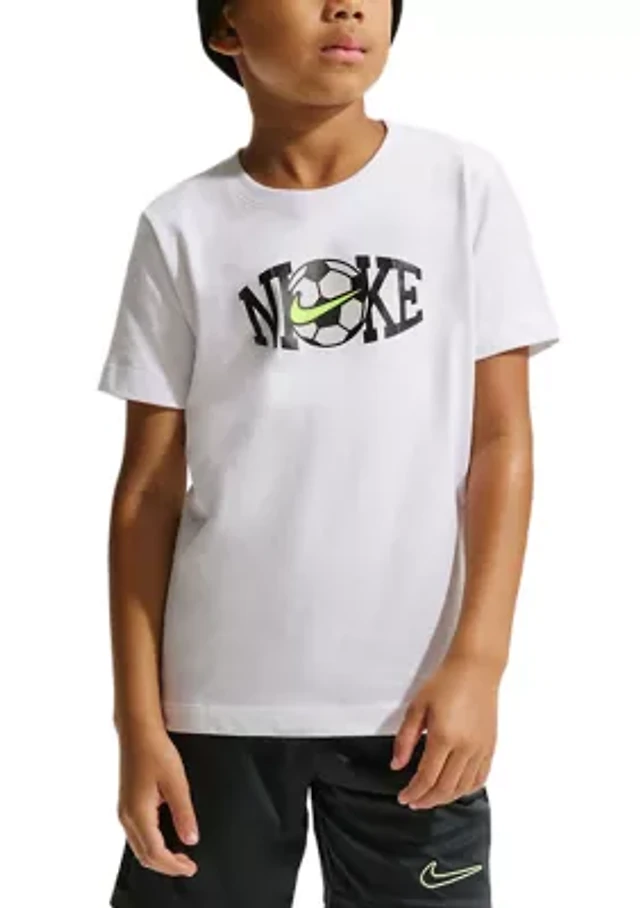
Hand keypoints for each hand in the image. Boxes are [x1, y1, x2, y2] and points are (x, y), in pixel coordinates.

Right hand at [116, 725, 199, 876]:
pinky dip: (151, 844)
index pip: (155, 853)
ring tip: (179, 855)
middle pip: (144, 855)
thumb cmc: (154, 750)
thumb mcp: (177, 782)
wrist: (138, 732)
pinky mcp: (127, 804)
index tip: (190, 868)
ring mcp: (125, 810)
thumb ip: (184, 813)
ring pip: (139, 847)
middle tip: (187, 866)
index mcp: (138, 813)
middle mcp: (127, 816)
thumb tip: (191, 837)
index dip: (174, 866)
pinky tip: (165, 837)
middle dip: (166, 866)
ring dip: (158, 855)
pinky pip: (137, 834)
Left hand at [390, 653, 499, 808]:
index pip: (426, 777)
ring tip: (431, 798)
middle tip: (414, 802)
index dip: (413, 792)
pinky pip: (480, 778)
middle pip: (445, 788)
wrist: (475, 670)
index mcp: (444, 737)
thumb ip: (405, 738)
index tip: (403, 797)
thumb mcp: (417, 706)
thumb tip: (397, 764)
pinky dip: (466, 789)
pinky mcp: (490, 747)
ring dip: (445, 798)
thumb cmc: (445, 683)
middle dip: (427, 800)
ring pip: (463, 787)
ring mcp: (480, 749)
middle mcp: (465, 748)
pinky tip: (455, 789)